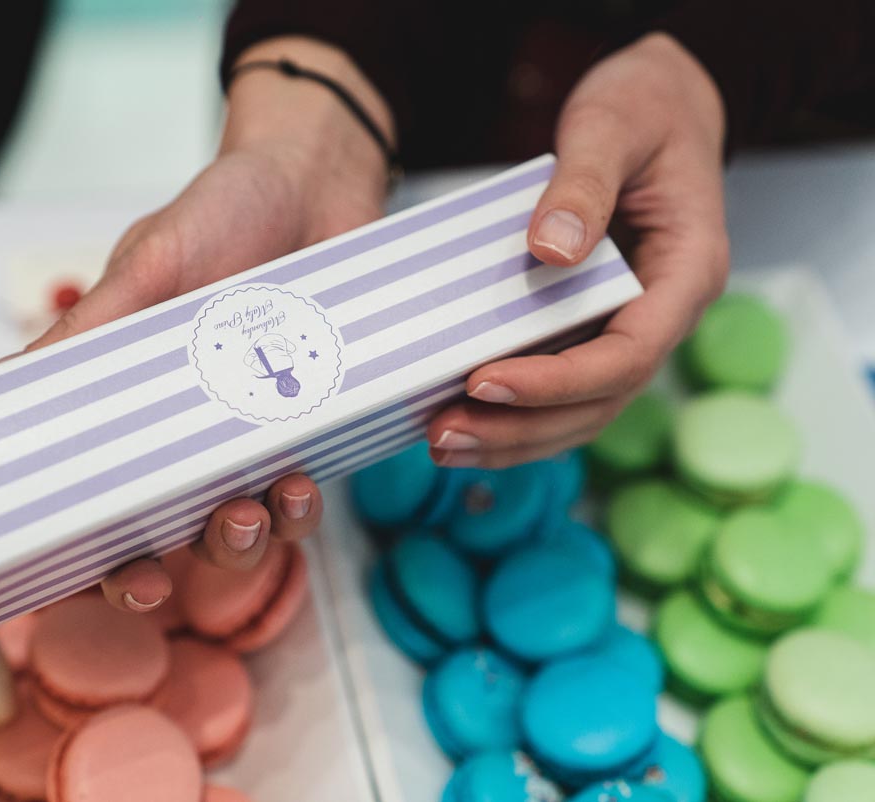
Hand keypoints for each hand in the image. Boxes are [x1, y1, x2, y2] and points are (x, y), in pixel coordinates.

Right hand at [20, 37, 392, 611]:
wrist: (314, 182)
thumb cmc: (220, 215)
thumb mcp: (148, 264)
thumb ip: (92, 325)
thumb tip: (1, 381)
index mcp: (133, 408)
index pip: (96, 499)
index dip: (86, 554)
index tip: (87, 577)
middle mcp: (188, 435)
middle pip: (164, 537)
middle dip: (167, 569)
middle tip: (168, 565)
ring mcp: (253, 438)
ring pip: (242, 530)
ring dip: (247, 540)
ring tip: (266, 503)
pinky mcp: (313, 428)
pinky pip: (306, 492)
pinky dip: (304, 504)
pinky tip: (305, 481)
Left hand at [428, 32, 728, 468]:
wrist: (660, 102)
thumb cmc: (645, 106)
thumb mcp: (611, 125)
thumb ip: (585, 184)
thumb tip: (551, 251)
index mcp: (687, 271)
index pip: (628, 354)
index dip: (557, 382)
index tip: (485, 382)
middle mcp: (665, 313)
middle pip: (600, 400)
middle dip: (521, 427)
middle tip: (444, 434)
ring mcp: (632, 324)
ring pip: (581, 408)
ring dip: (513, 435)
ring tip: (441, 441)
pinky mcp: (596, 323)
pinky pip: (562, 384)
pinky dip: (515, 410)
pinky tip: (460, 416)